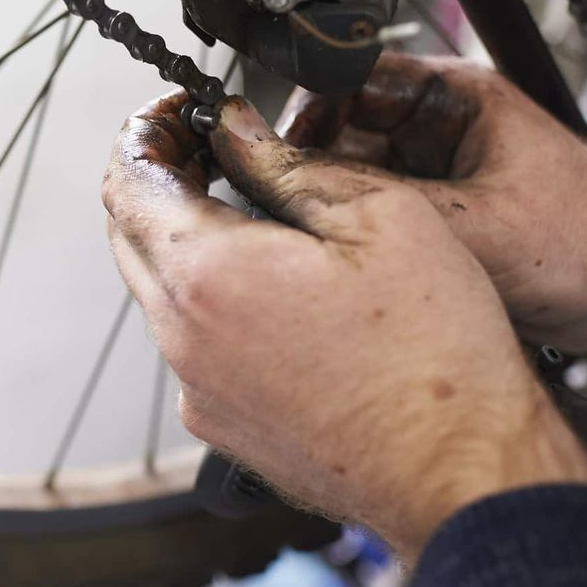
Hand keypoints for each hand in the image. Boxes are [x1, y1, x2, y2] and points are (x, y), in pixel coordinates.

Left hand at [103, 91, 586, 562]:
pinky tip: (277, 293)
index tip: (183, 111)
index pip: (126, 180)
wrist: (460, 475)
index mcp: (205, 274)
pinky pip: (193, 344)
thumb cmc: (435, 352)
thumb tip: (233, 129)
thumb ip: (286, 164)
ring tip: (256, 214)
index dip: (146, 131)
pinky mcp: (219, 424)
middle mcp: (180, 336)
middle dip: (159, 179)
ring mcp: (195, 388)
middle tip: (212, 148)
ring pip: (161, 291)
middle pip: (130, 234)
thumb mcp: (379, 217)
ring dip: (188, 241)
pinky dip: (213, 303)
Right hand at [279, 54, 586, 354]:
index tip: (270, 147)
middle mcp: (437, 124)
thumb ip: (378, 202)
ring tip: (310, 231)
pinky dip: (350, 228)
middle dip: (308, 163)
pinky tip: (339, 253)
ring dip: (329, 200)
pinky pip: (370, 209)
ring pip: (348, 172)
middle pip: (338, 127)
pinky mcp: (432, 209)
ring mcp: (433, 168)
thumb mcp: (471, 224)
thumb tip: (292, 183)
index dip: (304, 108)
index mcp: (455, 95)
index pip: (351, 76)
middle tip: (282, 200)